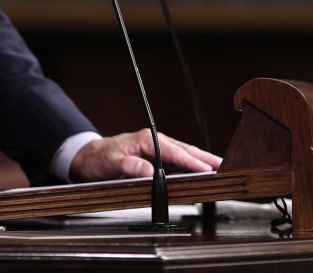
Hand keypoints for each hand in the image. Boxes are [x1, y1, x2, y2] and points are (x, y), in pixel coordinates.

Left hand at [70, 130, 221, 182]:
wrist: (90, 157)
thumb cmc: (99, 158)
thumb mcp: (111, 163)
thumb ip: (130, 167)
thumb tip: (149, 172)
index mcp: (145, 140)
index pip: (173, 152)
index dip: (191, 162)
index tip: (206, 169)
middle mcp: (153, 141)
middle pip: (184, 150)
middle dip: (204, 158)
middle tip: (222, 166)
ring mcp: (156, 149)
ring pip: (183, 154)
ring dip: (200, 161)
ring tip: (218, 169)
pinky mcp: (156, 157)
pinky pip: (176, 161)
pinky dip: (190, 165)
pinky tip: (200, 172)